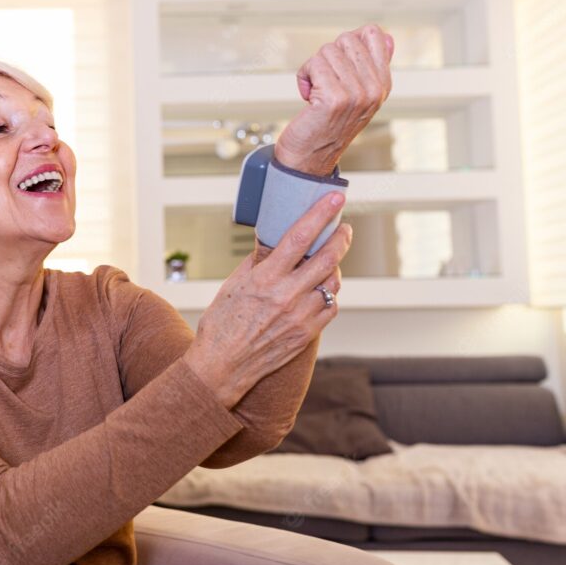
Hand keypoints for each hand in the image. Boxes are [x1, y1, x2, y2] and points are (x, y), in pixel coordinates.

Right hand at [185, 193, 351, 408]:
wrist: (222, 366)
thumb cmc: (222, 325)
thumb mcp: (232, 285)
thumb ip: (257, 262)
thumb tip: (273, 242)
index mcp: (265, 279)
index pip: (299, 237)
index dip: (320, 214)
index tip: (335, 198)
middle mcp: (286, 296)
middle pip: (327, 258)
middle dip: (341, 237)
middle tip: (344, 229)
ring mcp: (299, 316)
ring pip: (332, 282)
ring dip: (335, 267)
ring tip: (329, 261)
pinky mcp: (306, 334)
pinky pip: (331, 307)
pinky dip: (330, 294)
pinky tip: (321, 289)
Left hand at [276, 24, 394, 174]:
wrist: (309, 158)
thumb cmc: (327, 123)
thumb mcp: (358, 94)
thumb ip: (371, 65)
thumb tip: (385, 36)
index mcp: (383, 84)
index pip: (373, 34)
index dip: (346, 44)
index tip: (339, 68)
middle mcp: (374, 89)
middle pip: (346, 39)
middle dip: (327, 57)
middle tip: (325, 83)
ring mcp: (357, 94)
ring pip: (327, 51)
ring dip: (313, 69)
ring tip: (316, 92)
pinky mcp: (335, 98)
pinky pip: (313, 64)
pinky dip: (303, 78)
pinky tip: (308, 97)